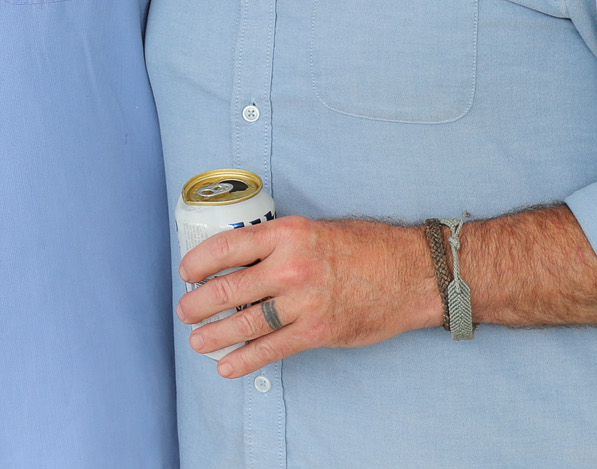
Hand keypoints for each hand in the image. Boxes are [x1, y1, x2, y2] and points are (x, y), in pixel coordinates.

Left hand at [178, 216, 438, 377]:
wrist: (411, 273)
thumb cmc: (363, 247)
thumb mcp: (312, 230)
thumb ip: (276, 245)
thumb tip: (237, 262)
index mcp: (285, 234)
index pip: (226, 246)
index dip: (198, 262)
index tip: (186, 272)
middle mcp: (290, 266)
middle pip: (228, 288)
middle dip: (198, 303)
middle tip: (185, 310)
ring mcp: (303, 302)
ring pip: (244, 323)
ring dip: (214, 334)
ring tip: (197, 339)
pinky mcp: (317, 331)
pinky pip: (272, 349)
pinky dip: (245, 360)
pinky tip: (227, 365)